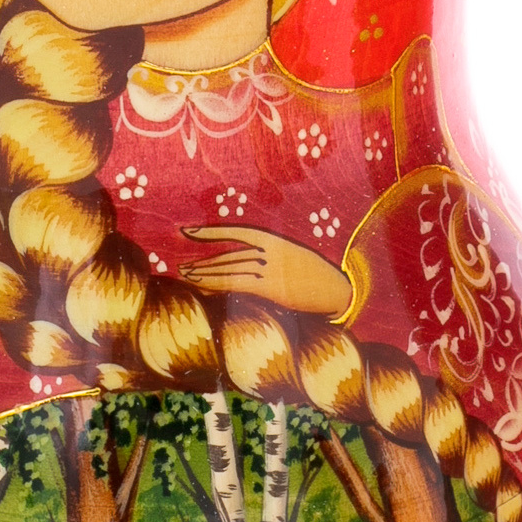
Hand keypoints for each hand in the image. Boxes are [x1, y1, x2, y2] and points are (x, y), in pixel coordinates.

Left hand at [180, 227, 352, 315]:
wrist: (338, 290)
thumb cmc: (316, 275)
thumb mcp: (294, 256)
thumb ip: (269, 256)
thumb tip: (240, 262)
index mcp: (276, 239)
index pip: (235, 232)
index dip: (209, 232)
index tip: (186, 230)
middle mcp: (271, 252)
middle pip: (229, 257)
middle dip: (204, 262)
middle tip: (182, 267)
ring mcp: (271, 270)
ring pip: (230, 271)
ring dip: (205, 275)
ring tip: (187, 276)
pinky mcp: (272, 288)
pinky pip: (237, 285)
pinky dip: (217, 286)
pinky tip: (203, 288)